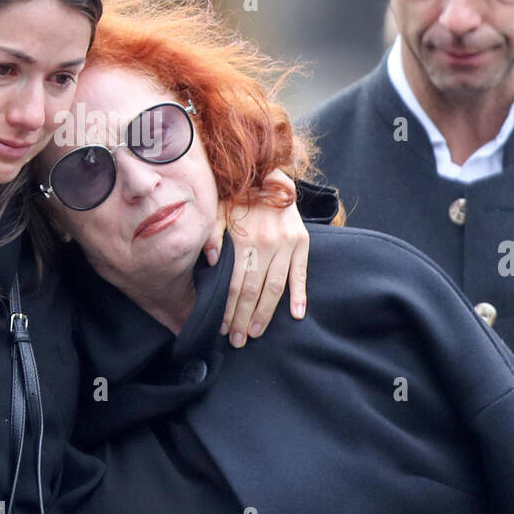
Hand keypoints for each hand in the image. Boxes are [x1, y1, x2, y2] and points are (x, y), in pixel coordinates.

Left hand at [203, 171, 309, 346]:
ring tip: (257, 332)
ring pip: (275, 288)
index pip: (234, 284)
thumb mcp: (215, 209)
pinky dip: (300, 295)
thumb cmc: (237, 195)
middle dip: (244, 319)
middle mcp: (267, 244)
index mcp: (244, 240)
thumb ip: (211, 234)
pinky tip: (298, 314)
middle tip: (238, 341)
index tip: (222, 328)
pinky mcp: (302, 243)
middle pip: (253, 291)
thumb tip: (211, 260)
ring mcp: (287, 245)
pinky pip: (301, 273)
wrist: (267, 172)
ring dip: (266, 313)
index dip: (228, 308)